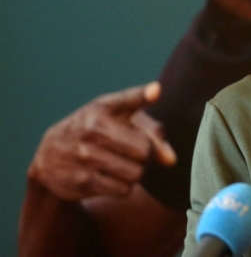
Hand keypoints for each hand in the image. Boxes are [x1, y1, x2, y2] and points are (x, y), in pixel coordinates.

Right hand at [27, 82, 175, 200]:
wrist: (49, 155)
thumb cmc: (97, 131)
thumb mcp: (119, 118)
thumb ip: (152, 131)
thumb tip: (171, 160)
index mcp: (103, 108)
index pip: (131, 105)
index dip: (144, 98)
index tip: (156, 90)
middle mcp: (92, 130)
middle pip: (145, 152)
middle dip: (145, 156)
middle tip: (132, 153)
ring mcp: (85, 156)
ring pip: (136, 174)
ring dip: (135, 173)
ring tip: (120, 164)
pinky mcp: (81, 181)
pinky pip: (123, 190)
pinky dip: (123, 187)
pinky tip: (109, 177)